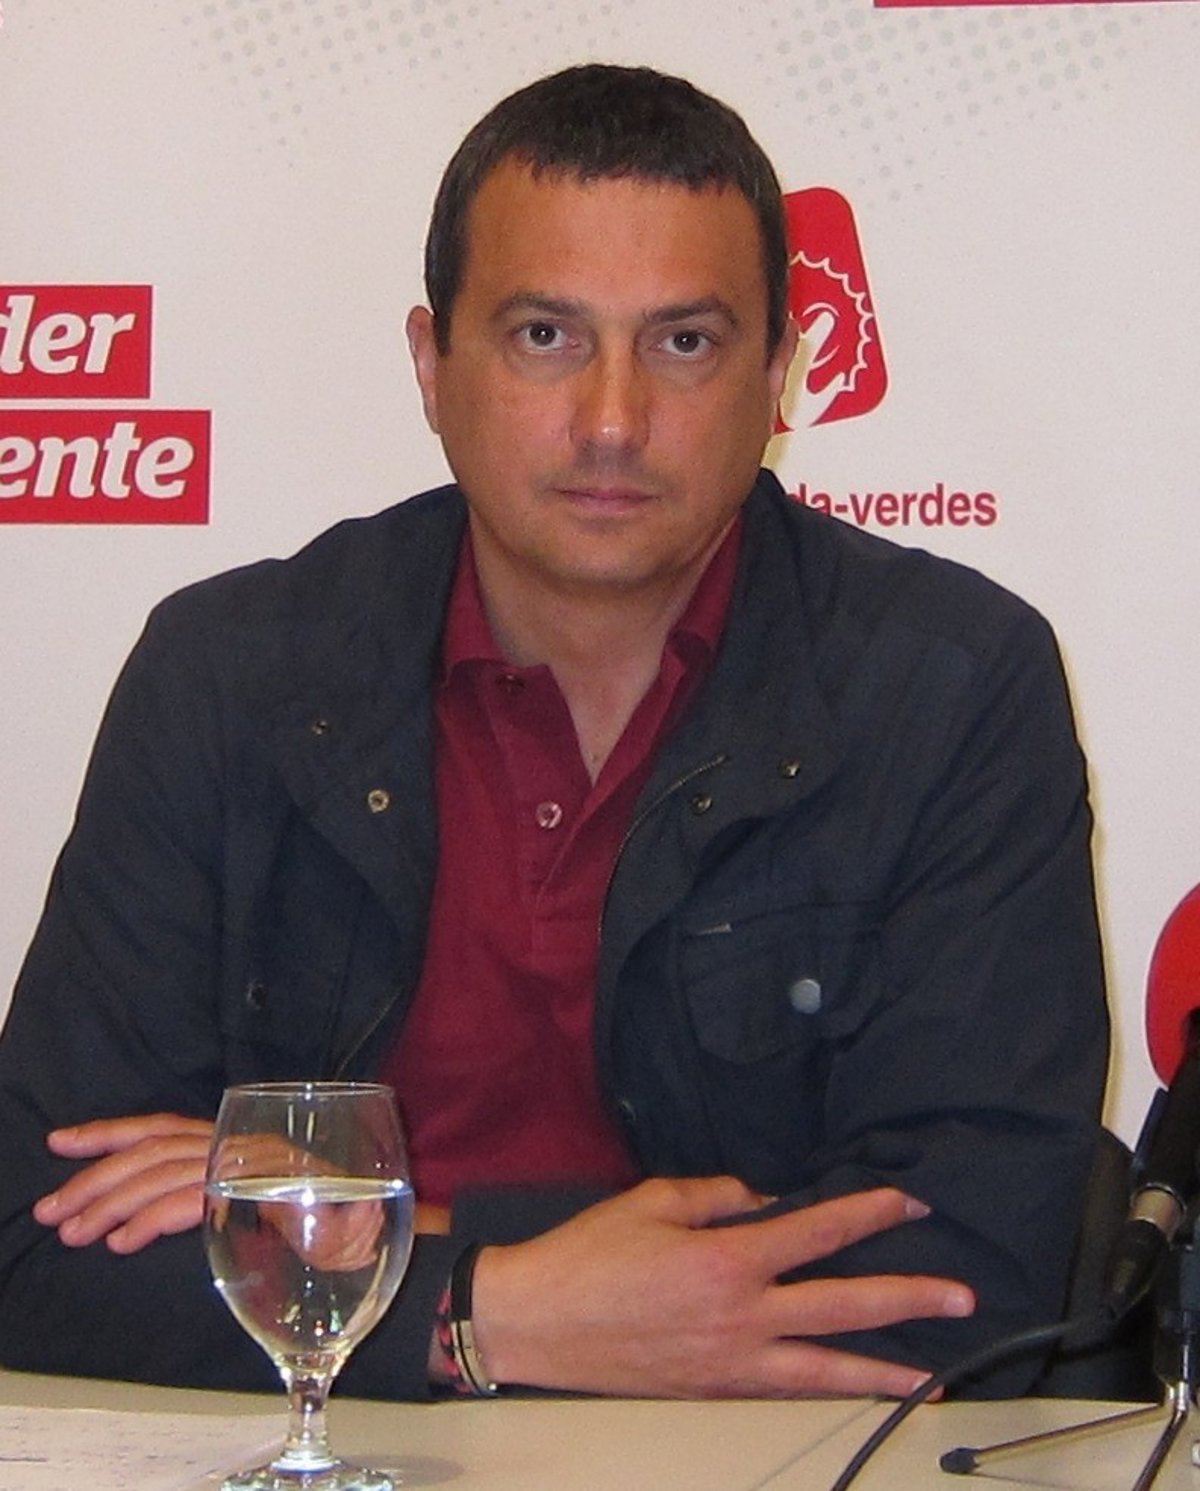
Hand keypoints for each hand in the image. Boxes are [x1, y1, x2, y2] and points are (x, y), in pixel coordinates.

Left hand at [34, 1112, 452, 1255]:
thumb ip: (218, 1195)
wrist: (381, 1228)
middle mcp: (237, 1140)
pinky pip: (193, 1198)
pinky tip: (122, 1241)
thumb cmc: (326, 1219)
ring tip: (73, 1232)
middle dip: (92, 1179)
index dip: (107, 1132)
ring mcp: (249, 1161)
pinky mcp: (261, 1188)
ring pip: (162, 1172)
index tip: (60, 1142)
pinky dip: (151, 1219)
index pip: (159, 1126)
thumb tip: (151, 1214)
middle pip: (150, 1148)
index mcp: (234, 1138)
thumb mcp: (259, 1202)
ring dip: (109, 1204)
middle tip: (50, 1210)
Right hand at [471, 1178, 974, 1398]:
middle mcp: (743, 1317)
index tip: (908, 1202)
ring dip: (886, 1370)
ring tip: (935, 1376)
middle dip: (908, 1298)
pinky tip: (853, 1391)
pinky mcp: (717, 1392)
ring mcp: (734, 1364)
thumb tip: (765, 1200)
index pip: (817, 1232)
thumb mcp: (652, 1201)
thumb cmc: (591, 1253)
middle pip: (843, 1307)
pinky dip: (827, 1391)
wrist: (539, 1323)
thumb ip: (717, 1196)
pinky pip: (786, 1391)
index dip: (868, 1213)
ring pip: (827, 1370)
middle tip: (961, 1297)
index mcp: (727, 1260)